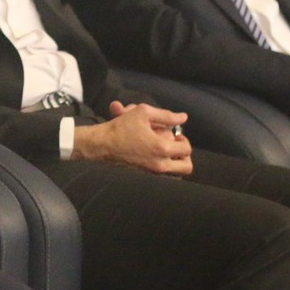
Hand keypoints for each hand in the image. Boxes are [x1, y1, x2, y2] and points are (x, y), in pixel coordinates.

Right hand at [72, 101, 192, 174]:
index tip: (174, 134)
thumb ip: (166, 115)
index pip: (187, 148)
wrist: (102, 144)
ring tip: (166, 152)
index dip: (183, 139)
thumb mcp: (143, 112)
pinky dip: (165, 168)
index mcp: (161, 148)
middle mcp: (160, 164)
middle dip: (184, 155)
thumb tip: (183, 117)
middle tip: (174, 146)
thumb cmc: (121, 127)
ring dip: (176, 163)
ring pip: (177, 175)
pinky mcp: (145, 176)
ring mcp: (152, 173)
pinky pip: (165, 177)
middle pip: (187, 167)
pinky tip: (156, 157)